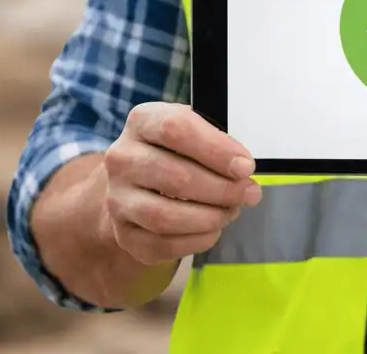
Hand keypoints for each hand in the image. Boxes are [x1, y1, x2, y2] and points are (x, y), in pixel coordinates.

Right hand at [102, 102, 261, 265]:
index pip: (176, 129)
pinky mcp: (123, 233)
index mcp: (141, 122)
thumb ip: (216, 144)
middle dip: (221, 189)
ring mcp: (117, 198)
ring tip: (231, 212)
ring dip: (208, 217)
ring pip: (164, 216)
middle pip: (175, 176)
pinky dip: (196, 240)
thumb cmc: (172, 152)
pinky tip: (212, 229)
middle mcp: (121, 158)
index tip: (245, 166)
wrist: (134, 182)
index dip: (216, 150)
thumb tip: (242, 171)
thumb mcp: (191, 131)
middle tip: (249, 194)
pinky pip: (161, 244)